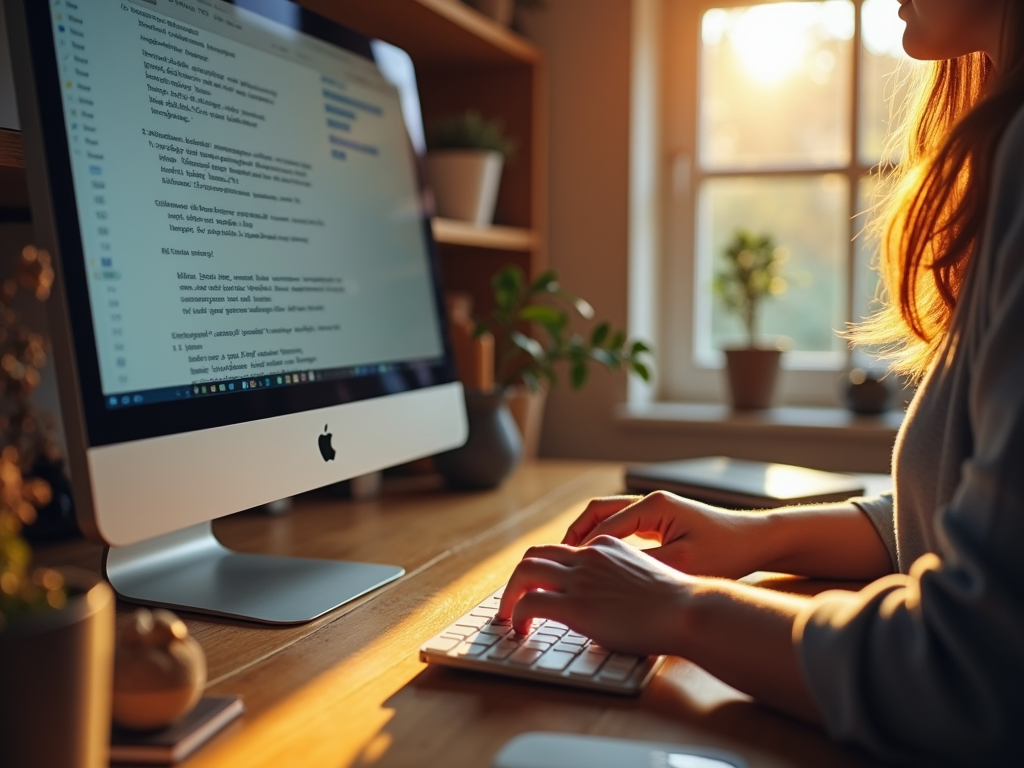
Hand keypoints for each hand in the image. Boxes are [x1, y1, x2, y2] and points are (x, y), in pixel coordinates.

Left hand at [496, 536, 691, 655]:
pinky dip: (516, 615)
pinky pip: (528, 602)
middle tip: (512, 600)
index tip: (537, 588)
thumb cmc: (676, 603)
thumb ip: (620, 578)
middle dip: (517, 579)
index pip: (561, 550)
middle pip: (534, 555)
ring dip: (509, 595)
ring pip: (524, 573)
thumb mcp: (644, 576)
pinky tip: (519, 630)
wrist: (687, 610)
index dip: (543, 570)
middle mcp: (588, 556)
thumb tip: (610, 598)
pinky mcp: (574, 604)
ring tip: (508, 616)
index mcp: (605, 547)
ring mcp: (579, 578)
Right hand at [561, 491, 768, 578]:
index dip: (581, 551)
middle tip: (557, 560)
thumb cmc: (726, 552)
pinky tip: (600, 563)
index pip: (604, 527)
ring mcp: (654, 509)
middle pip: (597, 512)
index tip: (564, 572)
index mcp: (653, 506)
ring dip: (588, 536)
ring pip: (607, 517)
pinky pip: (622, 525)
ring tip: (570, 561)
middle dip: (575, 535)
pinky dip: (605, 540)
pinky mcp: (660, 520)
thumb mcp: (683, 564)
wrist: (756, 541)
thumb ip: (643, 567)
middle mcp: (649, 501)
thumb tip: (607, 577)